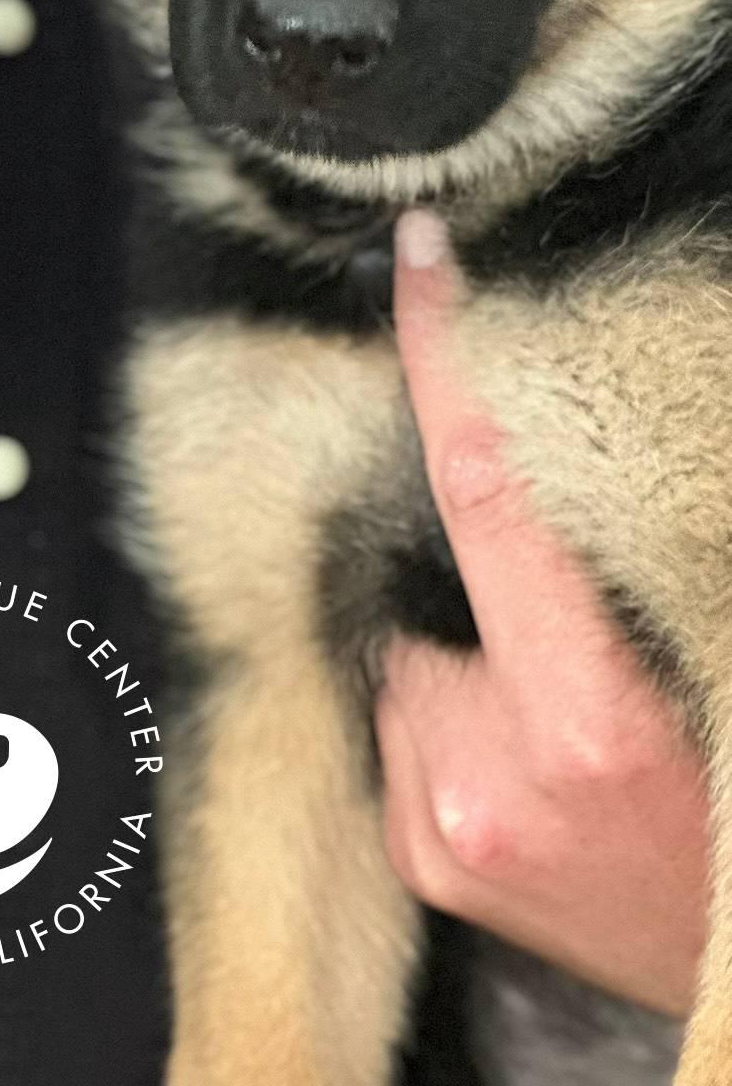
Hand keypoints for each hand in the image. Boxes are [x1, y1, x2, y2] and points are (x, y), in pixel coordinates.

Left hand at [376, 210, 709, 1016]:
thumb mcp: (708, 668)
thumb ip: (618, 569)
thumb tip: (551, 446)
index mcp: (585, 718)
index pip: (482, 489)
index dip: (442, 361)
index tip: (420, 260)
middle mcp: (486, 775)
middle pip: (435, 568)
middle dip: (475, 552)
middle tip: (563, 612)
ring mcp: (439, 822)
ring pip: (417, 643)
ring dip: (471, 642)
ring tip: (565, 710)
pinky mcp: (418, 851)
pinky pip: (410, 713)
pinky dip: (456, 700)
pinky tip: (532, 751)